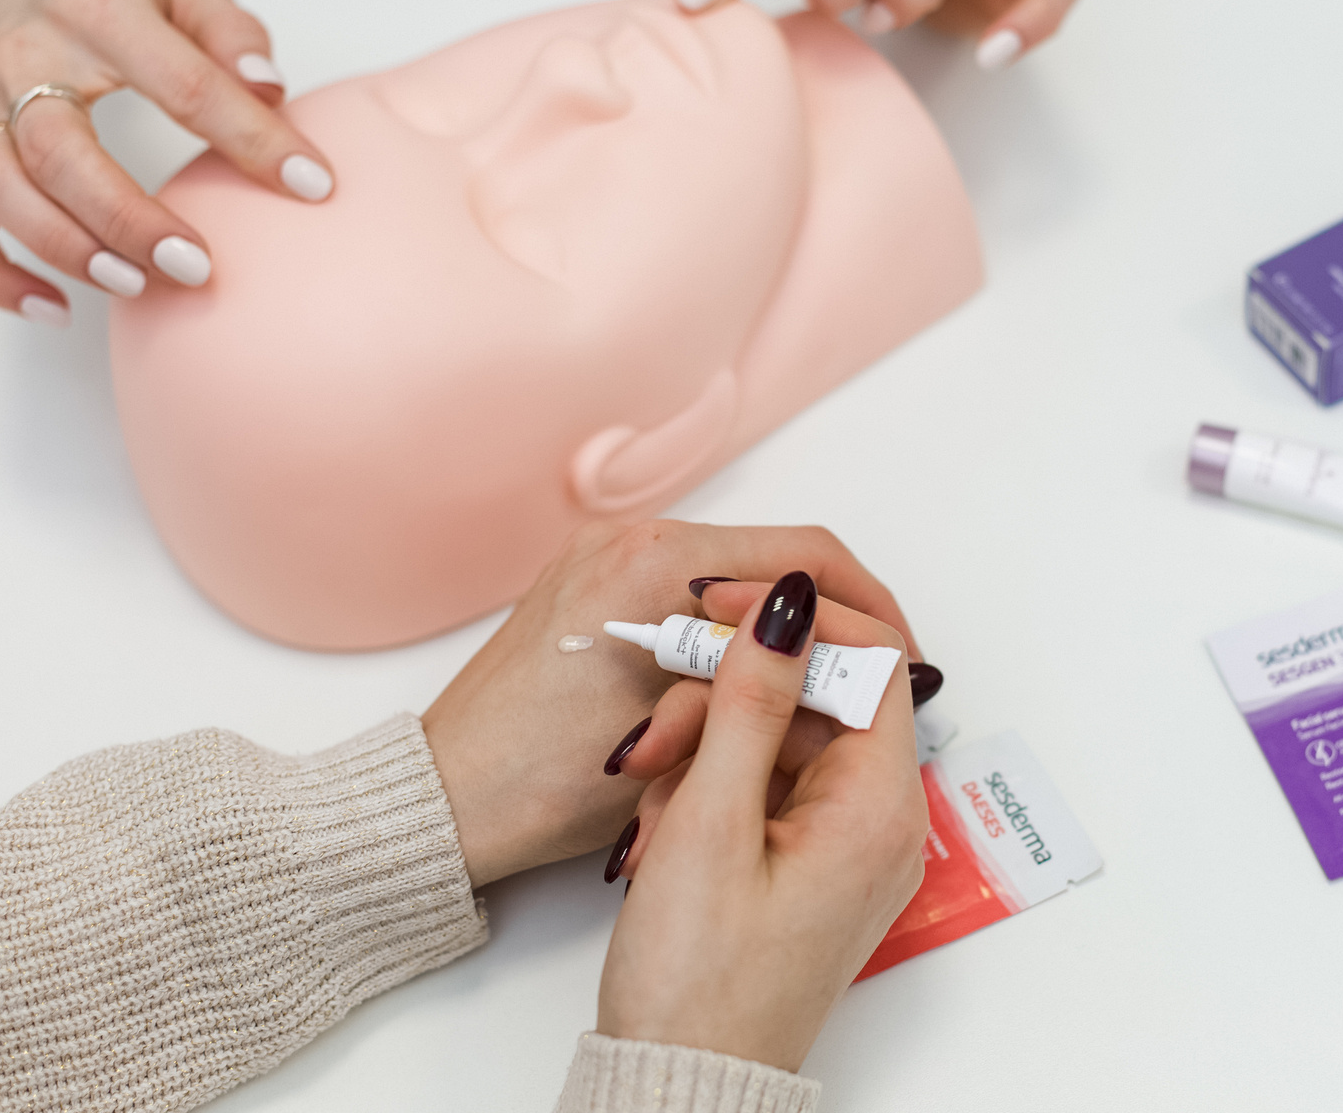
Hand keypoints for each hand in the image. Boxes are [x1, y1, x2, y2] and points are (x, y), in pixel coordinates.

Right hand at [0, 0, 334, 321]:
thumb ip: (231, 35)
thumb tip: (269, 89)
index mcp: (97, 8)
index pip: (182, 82)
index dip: (250, 138)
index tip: (311, 184)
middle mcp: (25, 58)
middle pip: (60, 151)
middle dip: (128, 218)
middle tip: (197, 267)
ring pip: (0, 189)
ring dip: (66, 248)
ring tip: (137, 288)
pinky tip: (54, 308)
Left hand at [420, 521, 922, 888]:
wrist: (443, 803)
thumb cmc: (543, 783)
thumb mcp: (686, 739)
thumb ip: (772, 684)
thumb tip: (858, 661)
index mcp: (657, 564)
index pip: (805, 554)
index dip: (870, 606)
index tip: (899, 660)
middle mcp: (630, 540)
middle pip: (773, 557)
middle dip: (830, 619)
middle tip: (870, 680)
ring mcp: (605, 558)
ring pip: (734, 577)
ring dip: (780, 628)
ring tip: (816, 691)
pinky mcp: (591, 588)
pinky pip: (689, 593)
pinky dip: (732, 633)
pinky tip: (750, 688)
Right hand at [594, 571, 928, 1070]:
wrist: (677, 1087)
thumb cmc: (698, 982)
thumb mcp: (711, 821)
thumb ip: (750, 701)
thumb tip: (788, 606)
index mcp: (880, 807)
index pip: (868, 658)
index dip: (791, 621)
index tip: (714, 608)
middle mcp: (878, 821)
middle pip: (811, 699)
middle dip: (722, 704)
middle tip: (649, 737)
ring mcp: (843, 845)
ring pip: (775, 741)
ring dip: (701, 751)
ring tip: (646, 801)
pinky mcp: (804, 865)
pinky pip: (762, 789)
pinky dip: (706, 792)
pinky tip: (659, 829)